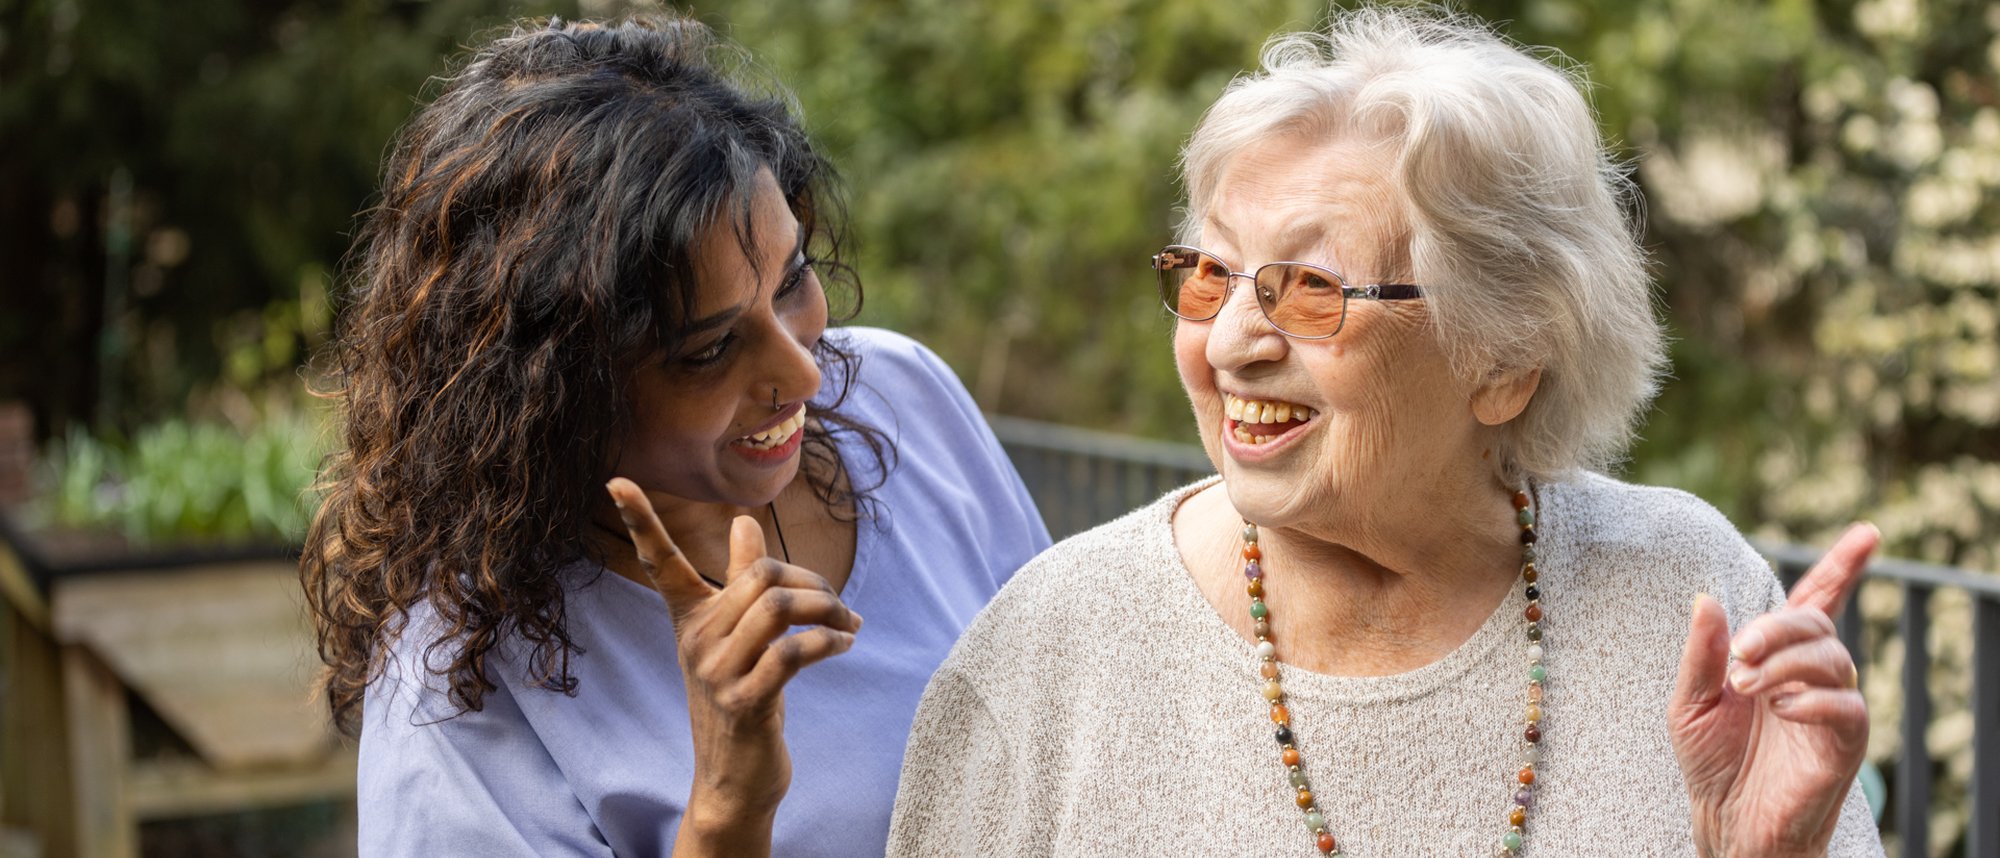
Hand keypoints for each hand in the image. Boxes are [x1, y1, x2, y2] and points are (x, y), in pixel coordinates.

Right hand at [606, 478, 862, 853]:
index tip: (616, 479)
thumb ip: (742, 578)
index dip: (640, 521)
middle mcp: (695, 640)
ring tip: (847, 626)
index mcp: (689, 619)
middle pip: (761, 576)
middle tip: (839, 607)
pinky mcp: (745, 702)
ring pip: (777, 607)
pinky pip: (792, 652)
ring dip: (827, 611)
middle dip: (813, 584)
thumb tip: (744, 521)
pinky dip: (828, 642)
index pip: (660, 563)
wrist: (737, 777)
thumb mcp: (738, 638)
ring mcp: (716, 673)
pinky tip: (843, 645)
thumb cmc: (743, 696)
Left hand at [1670, 523, 1877, 857]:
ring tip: (1749, 687)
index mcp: (1776, 656)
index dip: (1841, 567)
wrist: (1726, 818)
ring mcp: (1831, 705)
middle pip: (1815, 624)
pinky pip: (1847, 706)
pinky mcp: (1844, 742)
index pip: (1814, 601)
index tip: (1868, 534)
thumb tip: (1705, 599)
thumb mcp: (1690, 701)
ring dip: (1786, 664)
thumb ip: (1701, 654)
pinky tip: (1782, 710)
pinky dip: (1812, 700)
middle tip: (1741, 656)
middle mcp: (1810, 674)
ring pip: (1832, 658)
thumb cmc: (1711, 759)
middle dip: (1777, 629)